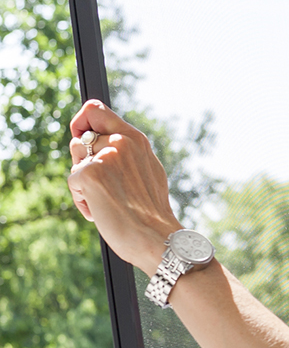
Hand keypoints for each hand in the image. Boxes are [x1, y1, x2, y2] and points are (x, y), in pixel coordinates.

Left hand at [67, 100, 182, 274]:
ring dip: (84, 183)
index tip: (82, 139)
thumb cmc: (152, 213)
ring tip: (108, 201)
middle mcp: (121, 142)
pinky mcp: (90, 174)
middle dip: (84, 163)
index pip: (95, 109)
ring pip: (76, 162)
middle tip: (107, 187)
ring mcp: (106, 156)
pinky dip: (83, 201)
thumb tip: (95, 141)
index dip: (81, 122)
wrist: (158, 238)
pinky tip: (103, 211)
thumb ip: (126, 153)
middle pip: (79, 140)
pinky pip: (72, 182)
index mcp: (136, 139)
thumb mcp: (147, 172)